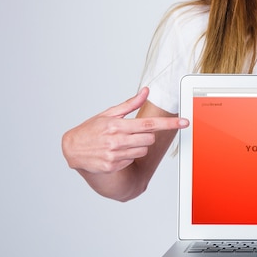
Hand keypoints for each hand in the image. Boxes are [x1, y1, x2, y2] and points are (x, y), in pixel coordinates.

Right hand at [62, 87, 187, 173]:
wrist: (72, 149)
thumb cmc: (91, 129)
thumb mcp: (108, 113)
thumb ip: (130, 104)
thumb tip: (146, 91)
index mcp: (117, 125)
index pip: (150, 124)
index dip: (169, 124)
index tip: (184, 122)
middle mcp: (117, 140)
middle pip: (150, 139)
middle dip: (146, 135)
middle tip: (132, 133)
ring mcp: (115, 154)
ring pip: (143, 150)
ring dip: (138, 146)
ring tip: (122, 143)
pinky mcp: (112, 165)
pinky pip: (132, 160)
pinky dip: (128, 156)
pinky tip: (116, 152)